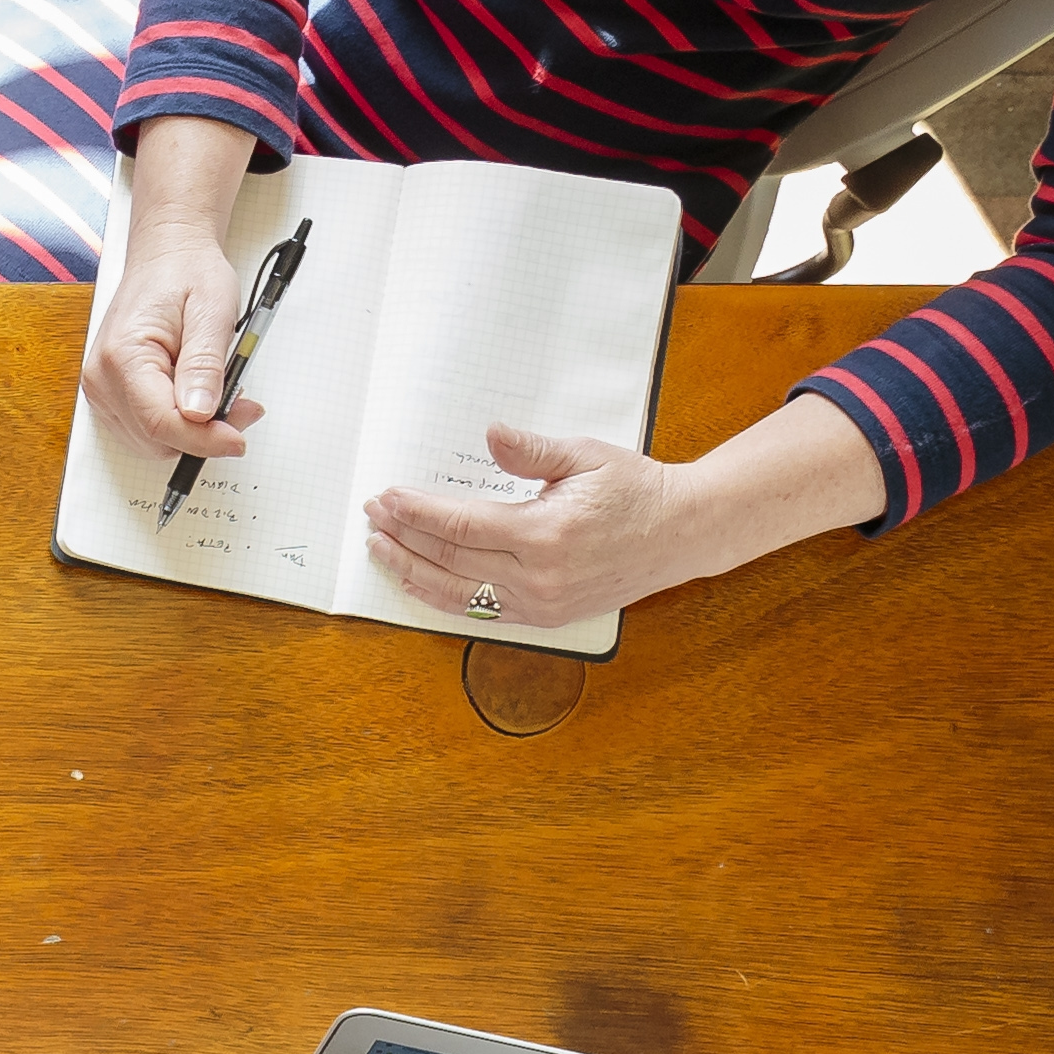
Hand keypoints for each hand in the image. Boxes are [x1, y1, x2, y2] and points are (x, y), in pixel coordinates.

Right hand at [82, 227, 268, 462]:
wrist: (167, 255)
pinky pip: (147, 430)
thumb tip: (201, 413)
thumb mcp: (212, 311)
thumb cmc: (187, 273)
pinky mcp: (112, 395)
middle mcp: (102, 378)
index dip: (204, 440)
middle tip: (242, 405)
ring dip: (193, 432)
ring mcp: (102, 390)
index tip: (239, 438)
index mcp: (123, 355)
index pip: (160, 423)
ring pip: (152, 442)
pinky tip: (198, 397)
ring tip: (223, 395)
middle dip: (203, 435)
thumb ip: (205, 365)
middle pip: (156, 440)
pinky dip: (179, 424)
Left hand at [363, 426, 694, 626]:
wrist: (680, 533)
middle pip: (450, 560)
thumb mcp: (586, 456)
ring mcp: (540, 604)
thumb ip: (531, 451)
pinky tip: (417, 580)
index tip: (386, 498)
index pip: (461, 525)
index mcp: (545, 535)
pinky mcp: (543, 618)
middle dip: (404, 537)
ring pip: (457, 594)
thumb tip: (490, 436)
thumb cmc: (636, 490)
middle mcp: (538, 577)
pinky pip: (479, 612)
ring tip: (381, 549)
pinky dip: (442, 596)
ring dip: (412, 571)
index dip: (417, 512)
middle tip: (373, 517)